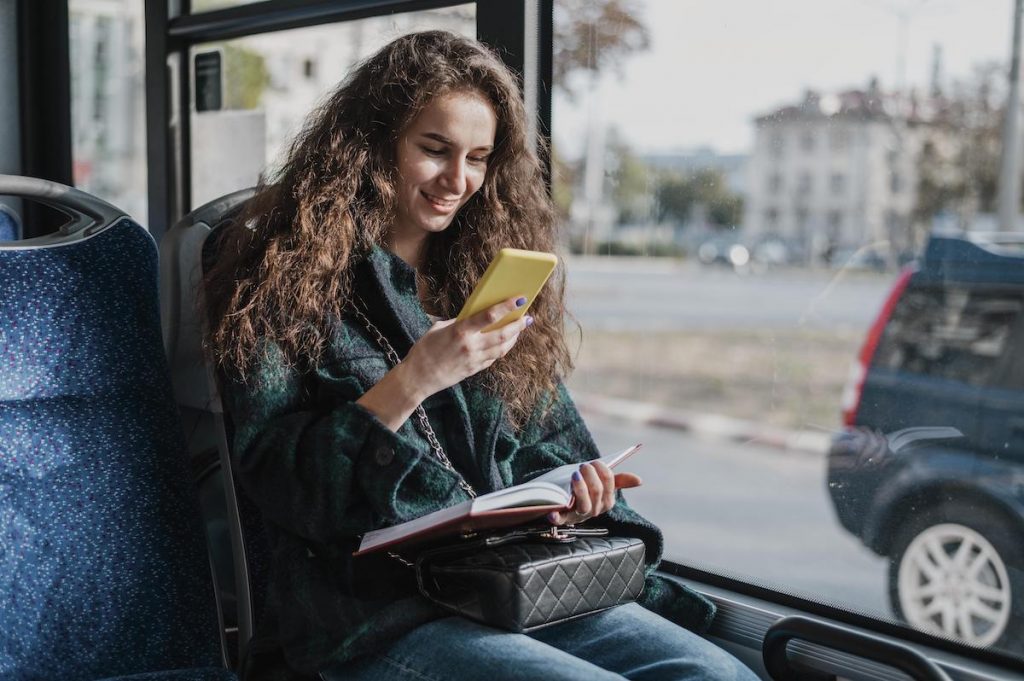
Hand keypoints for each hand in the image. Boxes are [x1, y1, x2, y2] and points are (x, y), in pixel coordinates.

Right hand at [403, 296, 531, 398]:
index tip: (518, 299)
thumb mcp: (439, 328)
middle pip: (502, 334)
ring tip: (519, 329)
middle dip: (517, 325)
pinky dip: (501, 349)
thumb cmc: (425, 349)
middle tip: (526, 318)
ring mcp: (474, 360)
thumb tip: (475, 315)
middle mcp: (470, 346)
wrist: (418, 378)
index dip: (506, 306)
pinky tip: (505, 343)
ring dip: (514, 338)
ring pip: (502, 348)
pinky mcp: (474, 370)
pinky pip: (493, 358)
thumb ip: (459, 322)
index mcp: (460, 331)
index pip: (489, 316)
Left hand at [547, 461, 642, 525]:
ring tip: (574, 475)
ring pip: (584, 505)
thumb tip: (640, 480)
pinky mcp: (561, 519)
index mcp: (606, 501)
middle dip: (590, 475)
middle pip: (597, 491)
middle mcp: (594, 510)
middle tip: (582, 466)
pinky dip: (556, 517)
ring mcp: (578, 515)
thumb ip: (618, 481)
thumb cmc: (584, 490)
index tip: (594, 462)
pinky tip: (552, 513)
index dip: (601, 469)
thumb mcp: (601, 484)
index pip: (609, 482)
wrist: (562, 503)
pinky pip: (560, 520)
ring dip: (580, 489)